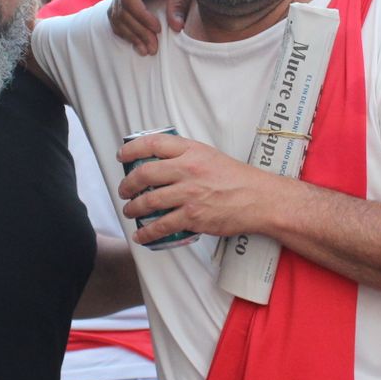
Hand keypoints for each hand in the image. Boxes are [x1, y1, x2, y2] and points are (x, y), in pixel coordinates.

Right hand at [107, 0, 192, 54]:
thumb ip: (179, 2)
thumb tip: (177, 27)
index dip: (142, 17)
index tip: (158, 30)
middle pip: (121, 10)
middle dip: (137, 31)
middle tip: (153, 48)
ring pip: (116, 16)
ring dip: (130, 35)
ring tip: (147, 50)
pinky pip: (117, 17)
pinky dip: (126, 32)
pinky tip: (138, 44)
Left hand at [117, 131, 282, 244]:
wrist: (259, 199)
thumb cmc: (238, 178)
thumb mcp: (211, 156)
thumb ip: (187, 157)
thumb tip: (162, 163)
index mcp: (192, 151)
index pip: (153, 143)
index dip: (131, 149)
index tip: (122, 156)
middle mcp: (188, 169)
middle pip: (145, 173)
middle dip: (127, 184)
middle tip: (124, 190)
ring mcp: (189, 194)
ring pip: (149, 201)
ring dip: (133, 208)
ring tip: (130, 211)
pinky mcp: (192, 216)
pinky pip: (161, 225)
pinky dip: (147, 233)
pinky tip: (141, 235)